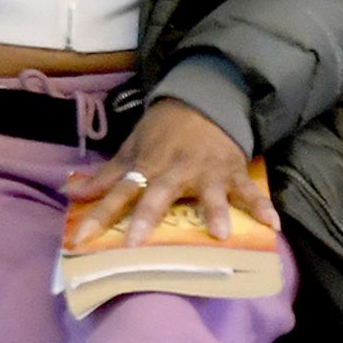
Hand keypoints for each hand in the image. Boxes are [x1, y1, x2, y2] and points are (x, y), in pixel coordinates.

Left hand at [63, 98, 275, 249]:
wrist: (204, 100)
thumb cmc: (163, 132)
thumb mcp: (132, 150)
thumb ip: (105, 177)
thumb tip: (69, 194)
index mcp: (147, 167)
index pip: (116, 194)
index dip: (98, 216)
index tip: (79, 240)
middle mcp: (174, 172)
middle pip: (157, 196)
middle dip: (147, 217)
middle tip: (135, 242)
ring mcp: (207, 173)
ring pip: (210, 194)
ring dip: (215, 212)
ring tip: (220, 235)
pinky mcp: (234, 173)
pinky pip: (249, 192)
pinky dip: (262, 207)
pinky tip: (273, 225)